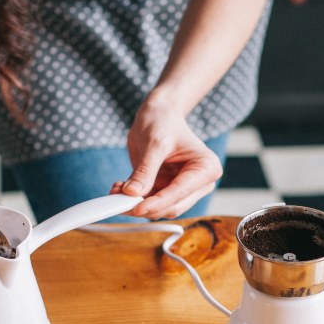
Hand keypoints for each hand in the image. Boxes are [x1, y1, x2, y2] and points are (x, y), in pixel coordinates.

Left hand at [117, 98, 221, 219]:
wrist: (159, 114)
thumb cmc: (163, 122)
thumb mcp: (153, 144)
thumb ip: (145, 171)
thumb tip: (132, 193)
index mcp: (206, 168)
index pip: (180, 193)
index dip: (157, 202)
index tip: (135, 207)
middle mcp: (200, 183)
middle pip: (173, 207)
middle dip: (146, 207)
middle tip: (120, 203)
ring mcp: (184, 189)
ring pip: (161, 209)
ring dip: (138, 205)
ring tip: (117, 192)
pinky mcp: (168, 191)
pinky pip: (152, 203)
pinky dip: (135, 200)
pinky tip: (121, 189)